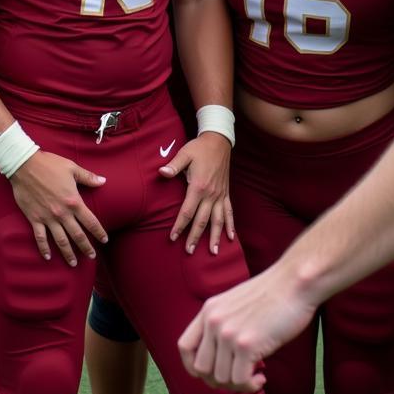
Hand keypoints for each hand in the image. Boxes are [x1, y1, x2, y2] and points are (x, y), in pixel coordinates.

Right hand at [9, 150, 106, 265]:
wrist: (25, 166)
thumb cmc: (50, 165)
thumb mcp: (72, 168)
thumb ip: (88, 177)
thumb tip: (103, 181)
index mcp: (73, 201)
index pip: (90, 221)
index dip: (98, 232)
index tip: (104, 240)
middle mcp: (62, 213)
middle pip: (77, 235)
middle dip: (86, 247)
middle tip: (91, 257)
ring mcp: (48, 218)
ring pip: (61, 240)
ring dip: (68, 253)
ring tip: (73, 263)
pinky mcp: (35, 219)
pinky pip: (40, 238)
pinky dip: (44, 248)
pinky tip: (48, 257)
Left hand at [159, 133, 234, 254]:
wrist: (218, 141)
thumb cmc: (199, 148)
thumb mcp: (184, 154)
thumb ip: (173, 165)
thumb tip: (161, 172)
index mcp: (198, 187)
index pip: (187, 211)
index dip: (180, 226)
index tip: (173, 238)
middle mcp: (211, 194)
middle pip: (202, 220)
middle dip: (194, 237)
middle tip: (188, 251)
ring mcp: (220, 195)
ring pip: (218, 220)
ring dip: (214, 237)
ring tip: (213, 252)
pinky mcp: (226, 193)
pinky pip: (229, 212)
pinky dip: (230, 225)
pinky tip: (231, 237)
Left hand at [178, 262, 315, 391]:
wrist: (294, 282)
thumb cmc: (272, 295)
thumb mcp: (235, 303)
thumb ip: (222, 323)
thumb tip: (219, 359)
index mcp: (209, 310)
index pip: (184, 347)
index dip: (194, 367)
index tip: (213, 373)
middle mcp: (213, 321)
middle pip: (201, 369)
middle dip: (219, 380)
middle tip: (239, 375)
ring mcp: (228, 333)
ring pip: (221, 379)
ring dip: (239, 384)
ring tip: (255, 373)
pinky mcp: (247, 344)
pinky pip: (239, 380)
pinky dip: (251, 385)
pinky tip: (262, 376)